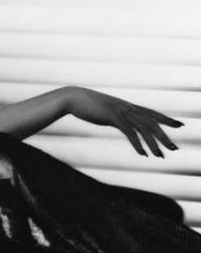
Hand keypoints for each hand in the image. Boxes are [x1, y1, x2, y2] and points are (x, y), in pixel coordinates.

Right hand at [64, 86, 183, 157]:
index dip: (166, 119)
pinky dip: (137, 143)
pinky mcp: (112, 116)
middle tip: (174, 148)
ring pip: (143, 128)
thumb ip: (112, 114)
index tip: (180, 125)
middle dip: (164, 136)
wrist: (73, 97)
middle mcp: (127, 107)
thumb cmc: (85, 104)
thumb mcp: (103, 109)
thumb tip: (116, 119)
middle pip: (151, 122)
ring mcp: (120, 111)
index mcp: (126, 105)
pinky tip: (142, 153)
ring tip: (160, 155)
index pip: (151, 113)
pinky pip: (129, 132)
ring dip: (153, 143)